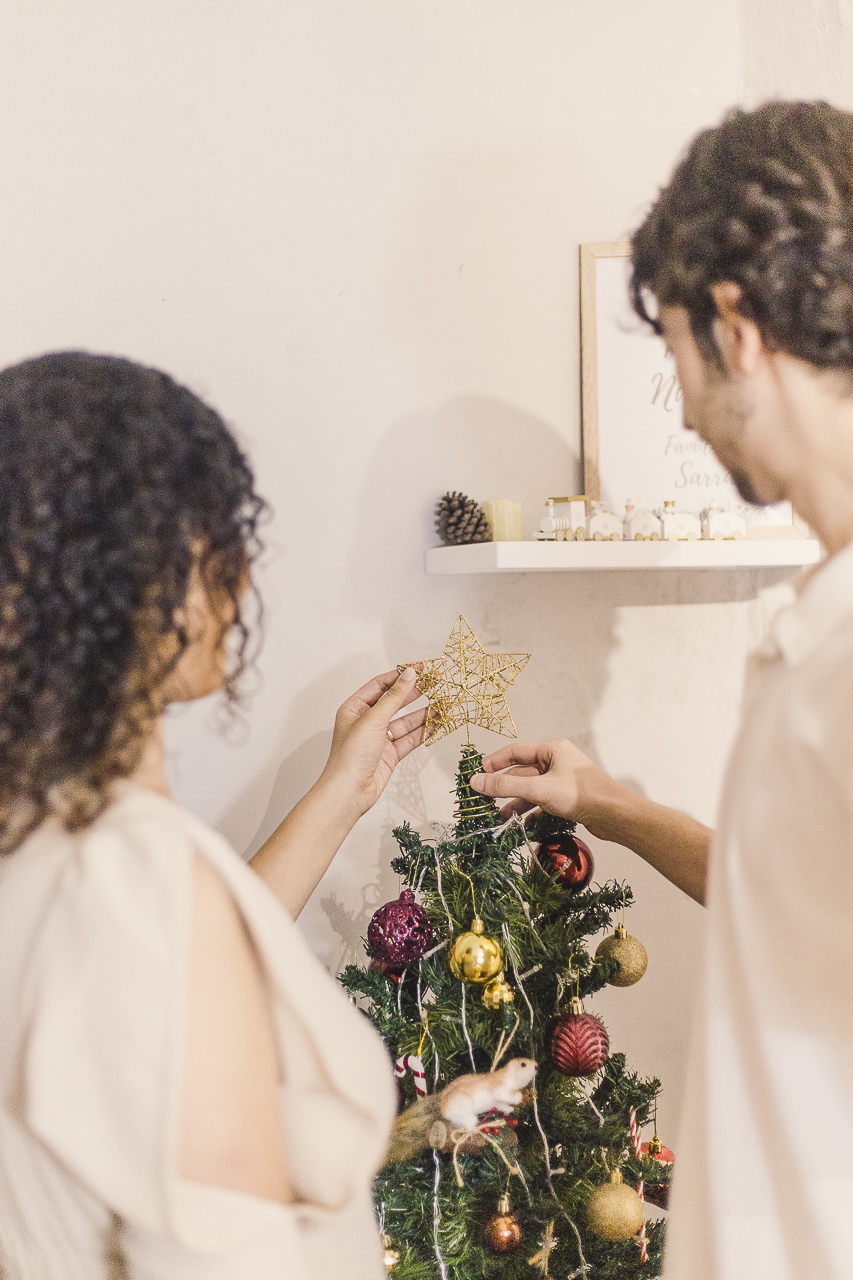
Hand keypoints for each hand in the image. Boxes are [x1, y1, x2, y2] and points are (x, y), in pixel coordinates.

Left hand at [320, 667, 427, 816]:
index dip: (400, 676)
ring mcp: (379, 739)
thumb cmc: (350, 755)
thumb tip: (409, 675)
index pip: (380, 685)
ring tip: (443, 705)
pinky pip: (409, 739)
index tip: (420, 669)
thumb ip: (394, 697)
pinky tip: (436, 724)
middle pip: (395, 702)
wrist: (349, 791)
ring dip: (423, 714)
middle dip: (415, 693)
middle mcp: (367, 722)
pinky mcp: (389, 754)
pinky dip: (423, 732)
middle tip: (436, 684)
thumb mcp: (373, 719)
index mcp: (355, 708)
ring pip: (405, 722)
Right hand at [469, 738, 620, 836]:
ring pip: (531, 789)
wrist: (613, 815)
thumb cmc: (581, 794)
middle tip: (484, 799)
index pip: (516, 751)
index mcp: (552, 750)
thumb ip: (506, 785)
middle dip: (504, 787)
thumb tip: (476, 782)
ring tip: (499, 817)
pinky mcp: (567, 797)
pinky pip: (542, 801)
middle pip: (522, 772)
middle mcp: (557, 762)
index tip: (478, 773)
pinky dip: (530, 810)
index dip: (495, 761)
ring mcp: (562, 780)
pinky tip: (519, 822)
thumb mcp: (538, 788)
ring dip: (515, 802)